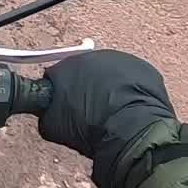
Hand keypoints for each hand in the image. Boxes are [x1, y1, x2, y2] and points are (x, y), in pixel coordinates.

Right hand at [39, 50, 174, 171]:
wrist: (130, 130)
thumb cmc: (93, 128)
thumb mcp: (54, 127)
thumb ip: (46, 113)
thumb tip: (47, 114)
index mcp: (65, 67)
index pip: (57, 76)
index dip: (61, 93)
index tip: (67, 107)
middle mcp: (90, 57)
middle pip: (83, 70)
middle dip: (85, 87)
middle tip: (90, 110)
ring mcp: (118, 60)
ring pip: (109, 73)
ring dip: (109, 86)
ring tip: (113, 111)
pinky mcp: (142, 68)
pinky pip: (132, 78)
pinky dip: (130, 90)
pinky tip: (130, 108)